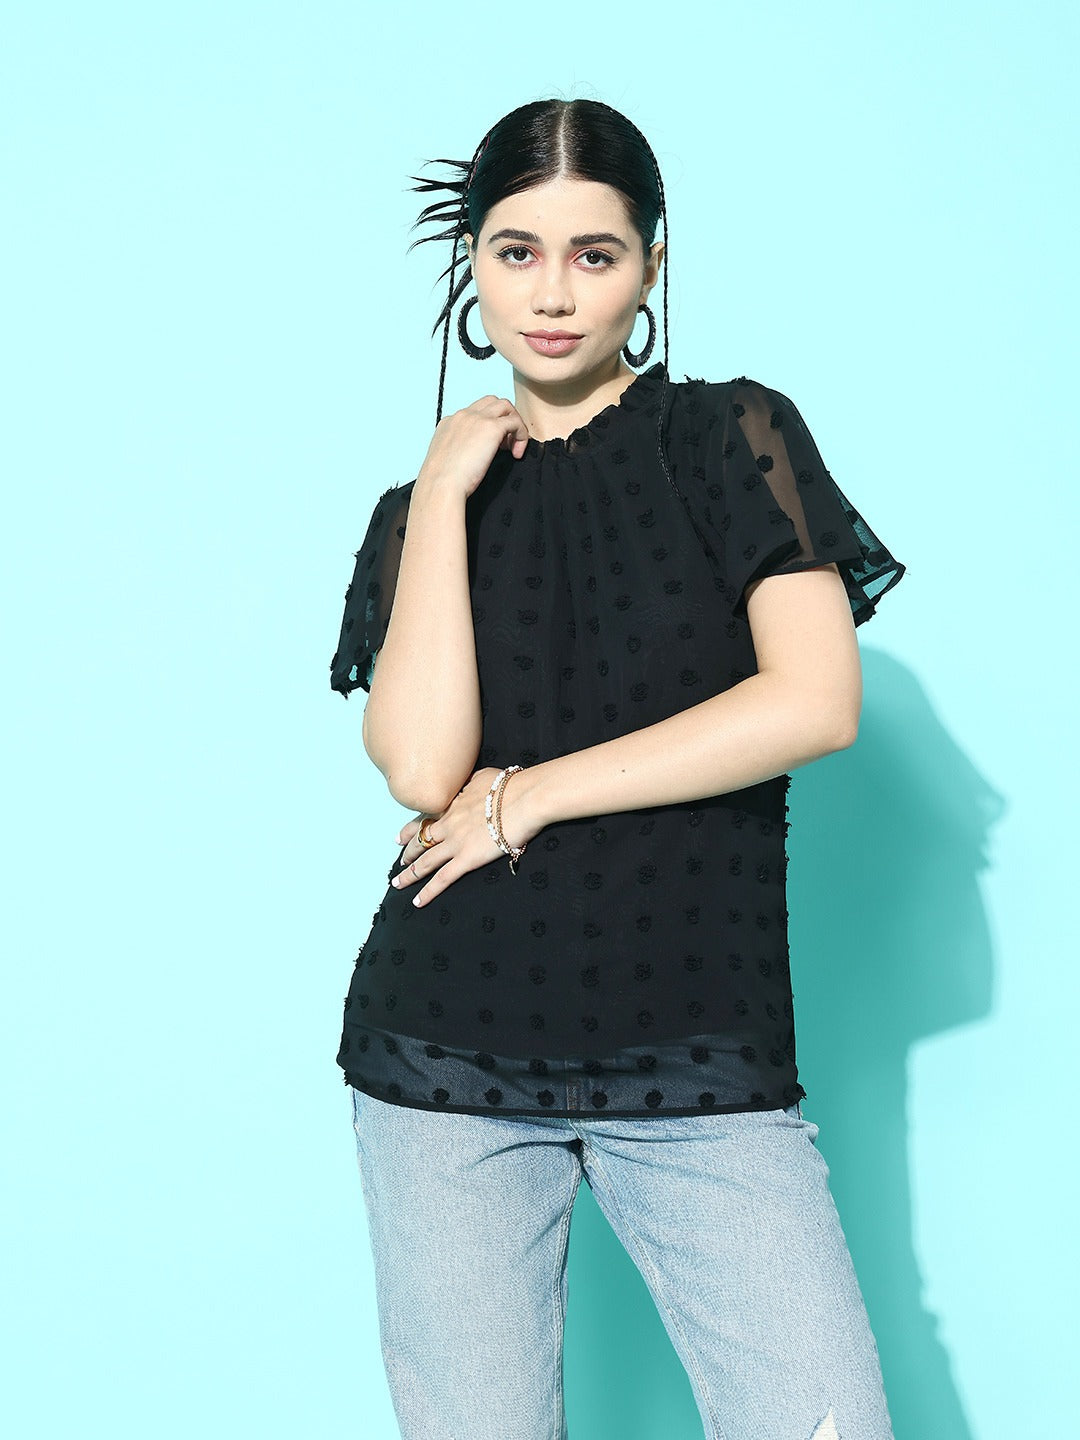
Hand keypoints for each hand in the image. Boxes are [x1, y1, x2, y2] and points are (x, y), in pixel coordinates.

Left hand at [390, 767, 541, 907]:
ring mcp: (455, 842)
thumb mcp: (482, 777)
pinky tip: (417, 901)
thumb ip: (469, 784)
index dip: (410, 829)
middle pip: (420, 841)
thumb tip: (469, 785)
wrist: (524, 798)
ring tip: (397, 883)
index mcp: (450, 804)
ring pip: (425, 862)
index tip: (399, 836)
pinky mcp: (467, 859)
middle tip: (399, 861)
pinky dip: (428, 892)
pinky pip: (442, 879)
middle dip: (407, 852)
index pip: (423, 819)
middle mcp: (447, 824)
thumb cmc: (509, 785)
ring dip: (409, 874)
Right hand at [417, 395, 530, 499]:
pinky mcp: (491, 428)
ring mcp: (477, 419)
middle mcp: (463, 416)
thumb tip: (473, 455)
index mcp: (450, 423)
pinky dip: (521, 435)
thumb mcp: (447, 459)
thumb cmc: (443, 481)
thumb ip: (460, 450)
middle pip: (492, 402)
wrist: (441, 485)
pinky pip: (515, 421)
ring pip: (505, 406)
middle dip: (504, 418)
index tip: (494, 445)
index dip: (489, 425)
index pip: (475, 412)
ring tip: (514, 447)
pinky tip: (517, 453)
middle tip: (506, 443)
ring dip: (514, 423)